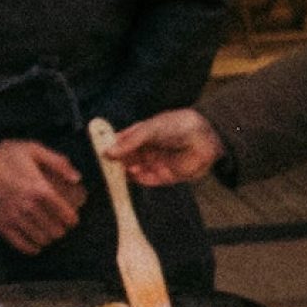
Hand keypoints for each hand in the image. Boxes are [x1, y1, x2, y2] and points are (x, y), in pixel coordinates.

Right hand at [0, 139, 84, 256]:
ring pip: (42, 240)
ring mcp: (15, 219)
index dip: (72, 219)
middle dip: (61, 229)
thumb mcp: (33, 149)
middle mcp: (29, 208)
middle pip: (56, 231)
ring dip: (47, 238)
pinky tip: (34, 242)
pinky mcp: (2, 226)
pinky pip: (23, 246)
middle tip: (58, 225)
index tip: (71, 218)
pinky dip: (32, 247)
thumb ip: (58, 162)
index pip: (66, 215)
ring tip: (46, 232)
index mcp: (40, 189)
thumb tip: (77, 178)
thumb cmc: (4, 155)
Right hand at [108, 108, 225, 188]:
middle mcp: (147, 149)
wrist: (205, 137)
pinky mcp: (165, 176)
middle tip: (107, 166)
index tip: (101, 152)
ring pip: (136, 171)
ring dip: (127, 172)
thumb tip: (108, 152)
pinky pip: (148, 180)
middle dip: (118, 163)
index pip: (122, 142)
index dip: (112, 147)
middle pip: (127, 159)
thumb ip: (130, 142)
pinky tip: (133, 176)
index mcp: (142, 134)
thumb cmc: (177, 125)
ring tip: (120, 171)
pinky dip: (140, 179)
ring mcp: (156, 163)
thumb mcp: (150, 130)